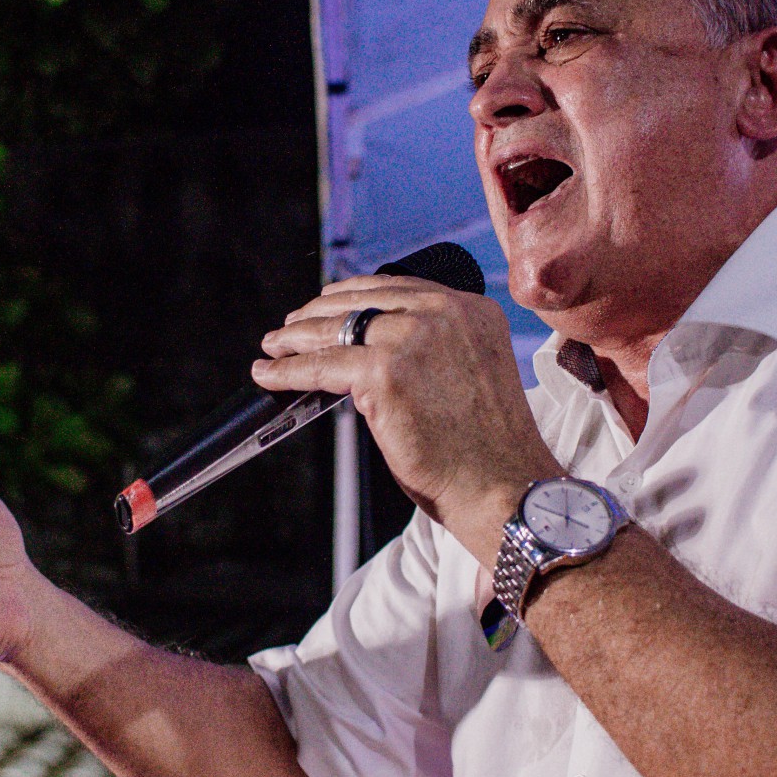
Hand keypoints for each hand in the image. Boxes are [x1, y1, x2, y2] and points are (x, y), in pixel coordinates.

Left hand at [252, 275, 562, 556]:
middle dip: (318, 313)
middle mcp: (446, 312)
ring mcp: (415, 338)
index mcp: (471, 309)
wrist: (505, 487)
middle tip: (290, 327)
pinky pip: (322, 366)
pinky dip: (290, 371)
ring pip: (336, 329)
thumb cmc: (488, 450)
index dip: (352, 296)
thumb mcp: (468, 374)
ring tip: (274, 347)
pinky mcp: (386, 372)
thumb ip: (430, 350)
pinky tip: (270, 374)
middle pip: (362, 301)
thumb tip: (366, 352)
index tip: (326, 305)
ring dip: (295, 338)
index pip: (397, 288)